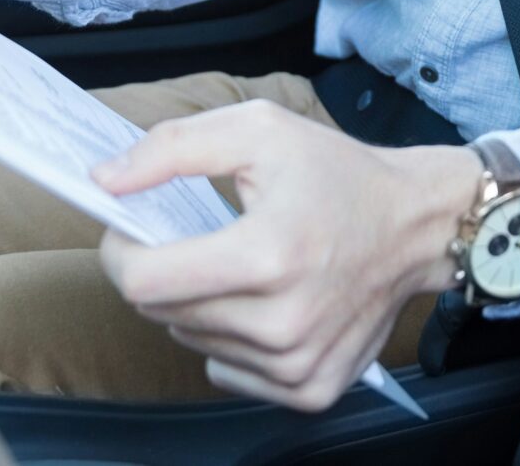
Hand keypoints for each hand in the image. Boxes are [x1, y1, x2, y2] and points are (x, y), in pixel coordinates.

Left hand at [92, 102, 484, 410]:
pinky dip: (231, 338)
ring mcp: (297, 363)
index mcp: (267, 254)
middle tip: (200, 238)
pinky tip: (266, 304)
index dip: (121, 251)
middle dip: (164, 271)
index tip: (131, 229)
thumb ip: (172, 148)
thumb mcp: (258, 130)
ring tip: (244, 267)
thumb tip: (103, 181)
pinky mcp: (311, 388)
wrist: (416, 226)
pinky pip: (228, 371)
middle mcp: (283, 320)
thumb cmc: (338, 174)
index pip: (143, 281)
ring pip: (192, 341)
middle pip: (163, 313)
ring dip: (199, 304)